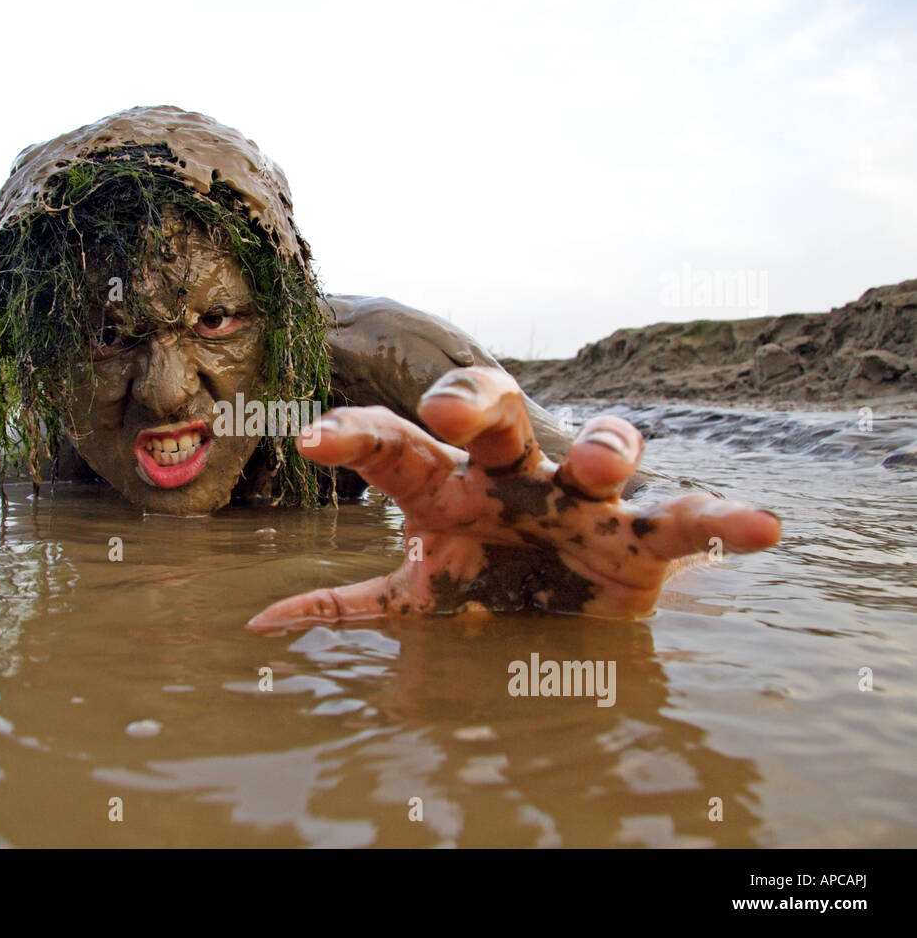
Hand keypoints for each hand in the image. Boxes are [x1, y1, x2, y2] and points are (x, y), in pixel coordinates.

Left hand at [247, 367, 780, 632]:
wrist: (566, 611)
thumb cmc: (485, 583)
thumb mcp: (418, 595)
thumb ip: (348, 604)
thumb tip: (259, 623)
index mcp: (448, 487)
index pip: (397, 444)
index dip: (356, 434)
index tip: (309, 437)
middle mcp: (514, 475)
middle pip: (496, 407)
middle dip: (473, 398)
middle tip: (446, 412)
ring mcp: (581, 499)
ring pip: (596, 445)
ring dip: (596, 448)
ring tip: (590, 471)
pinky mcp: (642, 536)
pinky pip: (683, 518)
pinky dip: (720, 521)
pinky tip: (761, 530)